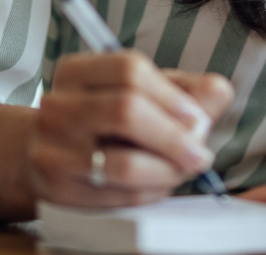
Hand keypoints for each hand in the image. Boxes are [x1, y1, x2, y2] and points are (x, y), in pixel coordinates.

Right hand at [28, 51, 233, 207]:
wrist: (47, 158)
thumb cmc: (105, 123)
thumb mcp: (142, 95)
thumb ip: (185, 90)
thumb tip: (218, 91)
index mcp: (76, 72)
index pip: (129, 70)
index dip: (172, 96)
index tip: (198, 117)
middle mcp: (57, 107)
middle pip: (126, 111)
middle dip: (174, 136)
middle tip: (199, 153)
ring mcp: (52, 150)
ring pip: (125, 162)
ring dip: (168, 170)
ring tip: (181, 170)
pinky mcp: (59, 192)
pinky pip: (119, 196)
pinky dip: (150, 192)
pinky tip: (157, 183)